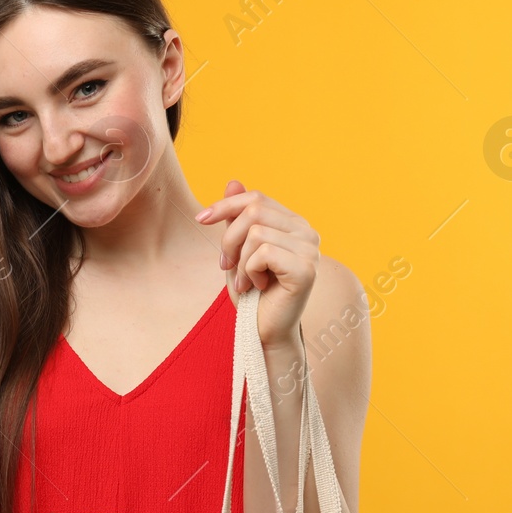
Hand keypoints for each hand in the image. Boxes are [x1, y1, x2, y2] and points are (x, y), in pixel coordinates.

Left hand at [195, 180, 319, 346]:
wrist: (263, 331)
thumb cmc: (252, 293)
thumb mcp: (237, 251)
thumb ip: (237, 219)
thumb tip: (233, 180)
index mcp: (293, 223)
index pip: (256, 197)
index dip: (225, 204)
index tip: (200, 219)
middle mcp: (307, 231)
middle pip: (254, 210)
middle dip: (229, 239)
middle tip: (226, 266)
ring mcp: (311, 249)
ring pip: (256, 232)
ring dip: (240, 261)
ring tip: (246, 281)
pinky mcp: (306, 269)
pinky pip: (263, 253)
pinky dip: (250, 271)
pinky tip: (258, 287)